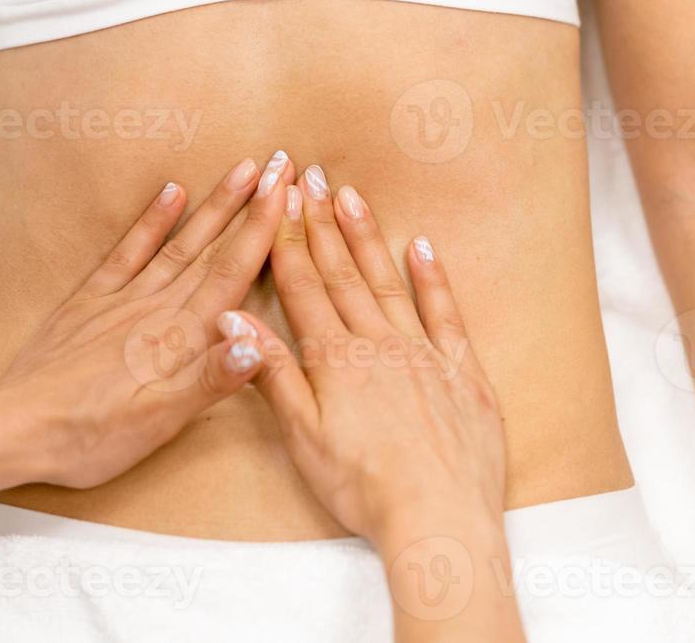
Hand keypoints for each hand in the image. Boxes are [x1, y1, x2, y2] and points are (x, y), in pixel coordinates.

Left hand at [0, 151, 295, 489]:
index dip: (263, 229)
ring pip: (179, 243)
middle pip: (212, 248)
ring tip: (240, 169)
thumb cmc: (91, 435)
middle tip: (279, 163)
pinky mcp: (91, 302)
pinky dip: (151, 221)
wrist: (17, 427)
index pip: (232, 273)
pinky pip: (128, 251)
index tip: (287, 188)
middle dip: (250, 206)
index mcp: (179, 337)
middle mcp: (155, 308)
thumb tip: (256, 344)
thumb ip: (210, 380)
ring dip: (213, 206)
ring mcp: (121, 299)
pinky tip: (170, 193)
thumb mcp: (158, 422)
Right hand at [222, 167, 505, 541]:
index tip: (280, 198)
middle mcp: (378, 344)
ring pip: (388, 282)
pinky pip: (445, 314)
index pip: (304, 286)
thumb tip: (232, 318)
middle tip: (309, 176)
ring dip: (367, 238)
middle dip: (323, 223)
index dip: (290, 239)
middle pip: (343, 274)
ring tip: (351, 195)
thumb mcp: (303, 436)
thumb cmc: (364, 487)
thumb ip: (270, 372)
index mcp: (335, 358)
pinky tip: (422, 246)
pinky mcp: (461, 372)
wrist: (439, 517)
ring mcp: (423, 353)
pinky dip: (433, 278)